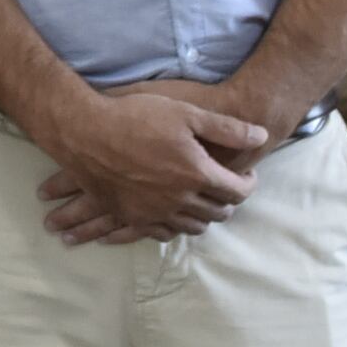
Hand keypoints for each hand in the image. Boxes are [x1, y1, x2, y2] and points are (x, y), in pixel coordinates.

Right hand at [33, 81, 265, 246]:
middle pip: (218, 213)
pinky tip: (175, 214)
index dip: (248, 183)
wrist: (84, 131)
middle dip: (228, 201)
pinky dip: (176, 227)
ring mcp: (155, 211)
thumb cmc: (135, 116)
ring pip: (193, 226)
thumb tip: (262, 135)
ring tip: (203, 200)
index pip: (238, 192)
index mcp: (197, 174)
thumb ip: (227, 127)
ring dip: (205, 216)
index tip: (246, 174)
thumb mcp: (186, 113)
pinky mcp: (132, 216)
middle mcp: (180, 199)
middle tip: (226, 187)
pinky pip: (163, 233)